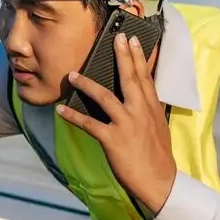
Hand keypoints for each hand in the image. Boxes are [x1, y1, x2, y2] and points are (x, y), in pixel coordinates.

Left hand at [55, 32, 177, 213]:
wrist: (160, 182)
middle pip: (130, 79)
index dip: (138, 58)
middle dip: (122, 57)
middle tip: (115, 38)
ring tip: (72, 74)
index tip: (132, 40)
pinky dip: (73, 117)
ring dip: (87, 84)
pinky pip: (89, 125)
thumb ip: (148, 109)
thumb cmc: (157, 156)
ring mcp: (127, 125)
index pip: (145, 78)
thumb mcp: (158, 127)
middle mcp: (140, 112)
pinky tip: (60, 111)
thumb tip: (141, 95)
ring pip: (105, 97)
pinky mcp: (113, 140)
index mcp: (151, 109)